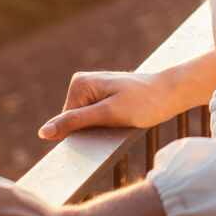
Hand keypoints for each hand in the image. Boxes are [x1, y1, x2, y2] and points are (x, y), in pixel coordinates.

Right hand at [38, 68, 175, 141]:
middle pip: (74, 123)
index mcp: (78, 83)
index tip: (107, 128)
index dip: (86, 132)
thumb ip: (74, 122)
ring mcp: (92, 90)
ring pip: (85, 124)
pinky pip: (96, 120)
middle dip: (93, 130)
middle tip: (117, 123)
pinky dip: (107, 126)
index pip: (67, 123)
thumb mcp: (107, 115)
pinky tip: (123, 120)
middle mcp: (82, 83)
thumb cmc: (143, 103)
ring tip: (122, 120)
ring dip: (101, 129)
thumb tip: (43, 133)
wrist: (171, 94)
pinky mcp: (102, 98)